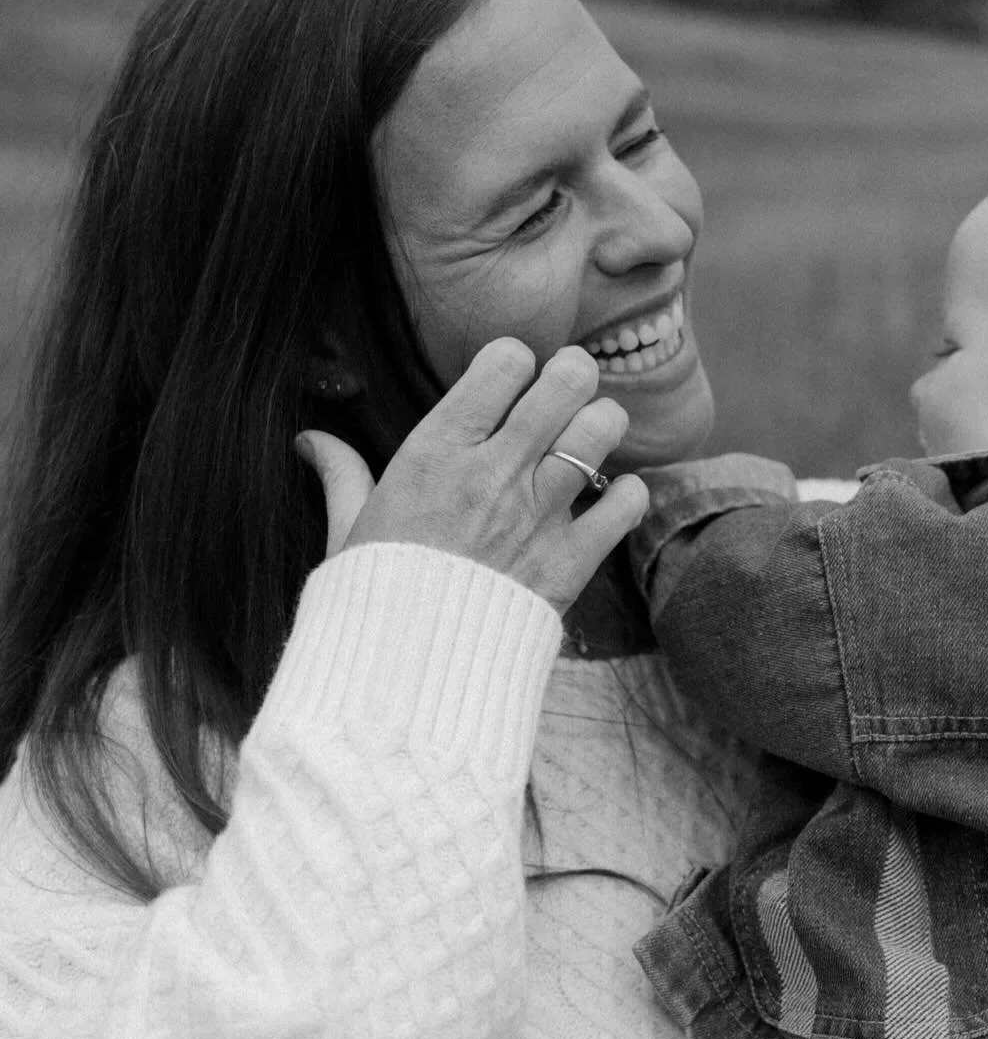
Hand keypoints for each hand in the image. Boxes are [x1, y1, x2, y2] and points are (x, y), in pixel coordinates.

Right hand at [296, 338, 647, 613]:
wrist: (407, 677)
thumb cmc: (374, 599)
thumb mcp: (348, 530)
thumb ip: (342, 476)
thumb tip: (309, 441)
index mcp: (436, 453)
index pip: (503, 362)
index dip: (515, 361)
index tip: (512, 380)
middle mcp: (493, 474)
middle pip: (566, 382)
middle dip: (573, 375)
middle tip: (567, 390)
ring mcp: (537, 516)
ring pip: (602, 429)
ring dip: (602, 424)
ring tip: (591, 437)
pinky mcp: (571, 561)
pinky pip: (625, 502)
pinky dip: (626, 494)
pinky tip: (610, 498)